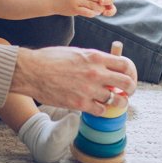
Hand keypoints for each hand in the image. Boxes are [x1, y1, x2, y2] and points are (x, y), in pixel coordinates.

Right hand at [11, 46, 137, 113]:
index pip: (125, 65)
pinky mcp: (80, 104)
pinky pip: (101, 110)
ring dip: (118, 102)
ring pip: (117, 100)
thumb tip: (106, 64)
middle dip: (130, 89)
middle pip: (127, 84)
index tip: (128, 77)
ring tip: (115, 102)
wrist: (31, 71)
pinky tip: (97, 106)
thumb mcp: (76, 52)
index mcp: (95, 57)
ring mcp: (89, 89)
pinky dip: (101, 109)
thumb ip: (93, 59)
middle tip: (127, 92)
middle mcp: (96, 73)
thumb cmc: (51, 59)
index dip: (130, 72)